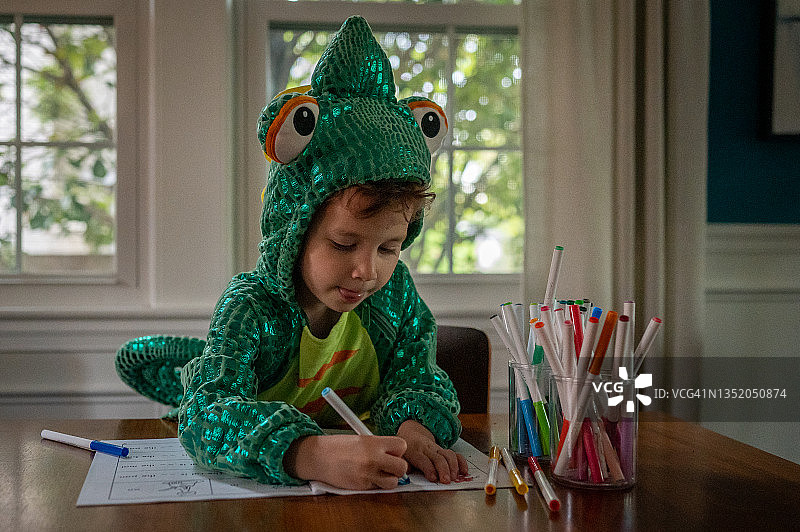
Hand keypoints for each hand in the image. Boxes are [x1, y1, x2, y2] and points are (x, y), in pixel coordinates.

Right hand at [284, 434, 407, 489]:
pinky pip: (378, 488)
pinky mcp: (362, 487)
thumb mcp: (361, 439)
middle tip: (388, 465)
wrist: (318, 457)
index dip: (399, 451)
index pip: (402, 446)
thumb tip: (395, 454)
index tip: (392, 452)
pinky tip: (366, 477)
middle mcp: (373, 458)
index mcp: (374, 442)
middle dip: (398, 467)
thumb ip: (379, 446)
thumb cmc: (338, 447)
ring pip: (394, 482)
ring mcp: (368, 474)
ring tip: (379, 473)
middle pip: (402, 467)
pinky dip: (376, 484)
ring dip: (389, 479)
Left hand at [396, 420, 467, 483]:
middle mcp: (427, 449)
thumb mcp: (399, 456)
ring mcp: (437, 449)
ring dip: (453, 467)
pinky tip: (464, 472)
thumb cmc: (405, 450)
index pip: (423, 460)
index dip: (429, 469)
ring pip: (448, 455)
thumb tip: (404, 474)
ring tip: (455, 478)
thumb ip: (403, 466)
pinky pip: (455, 454)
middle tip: (446, 481)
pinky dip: (461, 463)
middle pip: (438, 458)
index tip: (433, 478)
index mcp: (414, 451)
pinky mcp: (444, 450)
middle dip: (444, 469)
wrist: (410, 433)